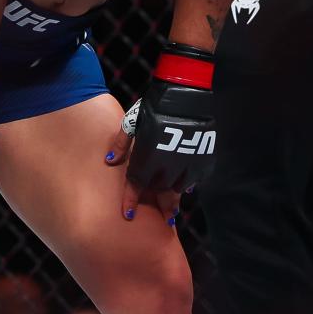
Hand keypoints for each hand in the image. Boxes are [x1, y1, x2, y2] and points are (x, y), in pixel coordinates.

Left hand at [105, 42, 216, 224]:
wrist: (183, 93)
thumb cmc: (153, 106)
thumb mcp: (131, 122)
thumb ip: (120, 144)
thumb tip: (110, 162)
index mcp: (148, 158)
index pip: (137, 185)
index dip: (131, 200)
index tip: (128, 214)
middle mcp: (167, 165)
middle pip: (162, 193)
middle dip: (161, 207)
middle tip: (163, 219)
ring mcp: (187, 163)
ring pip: (180, 188)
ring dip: (175, 198)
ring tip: (173, 208)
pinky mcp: (202, 158)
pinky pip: (196, 177)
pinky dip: (190, 184)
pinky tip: (187, 188)